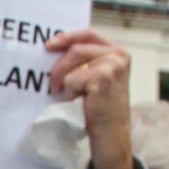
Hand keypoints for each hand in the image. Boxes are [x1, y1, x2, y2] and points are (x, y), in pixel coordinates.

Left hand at [48, 29, 134, 168]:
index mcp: (118, 52)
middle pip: (76, 48)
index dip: (67, 36)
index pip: (88, 34)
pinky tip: (82, 102)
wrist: (109, 133)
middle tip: (53, 84)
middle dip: (59, 66)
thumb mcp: (95, 77)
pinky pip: (72, 79)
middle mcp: (119, 55)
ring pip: (72, 61)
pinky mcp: (104, 78)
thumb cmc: (99, 107)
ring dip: (64, 79)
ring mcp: (113, 65)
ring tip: (68, 95)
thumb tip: (54, 47)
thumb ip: (85, 61)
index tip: (49, 45)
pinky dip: (71, 92)